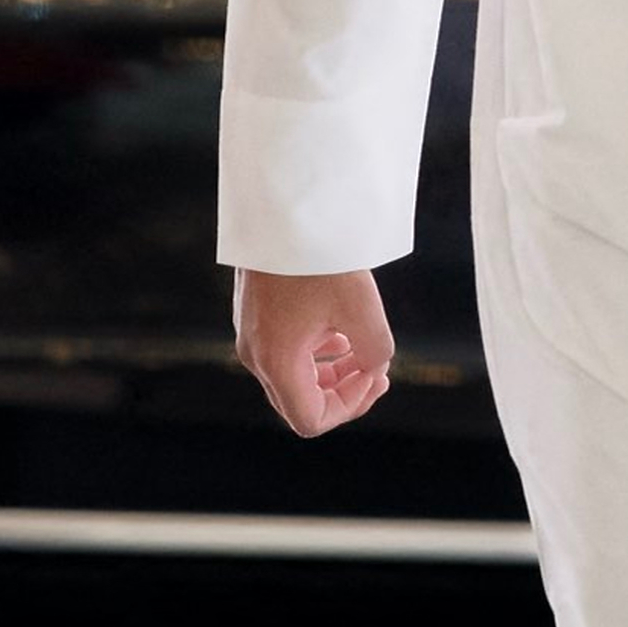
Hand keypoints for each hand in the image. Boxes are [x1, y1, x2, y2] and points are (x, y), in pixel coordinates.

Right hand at [235, 267, 395, 434]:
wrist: (284, 207)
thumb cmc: (320, 257)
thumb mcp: (363, 309)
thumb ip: (375, 353)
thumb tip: (373, 367)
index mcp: (276, 360)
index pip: (311, 419)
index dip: (351, 408)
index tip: (377, 375)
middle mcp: (255, 354)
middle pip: (300, 403)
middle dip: (343, 393)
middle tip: (377, 371)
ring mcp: (249, 335)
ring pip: (292, 379)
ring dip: (331, 374)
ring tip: (360, 347)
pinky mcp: (253, 316)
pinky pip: (284, 354)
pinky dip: (315, 354)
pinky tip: (338, 331)